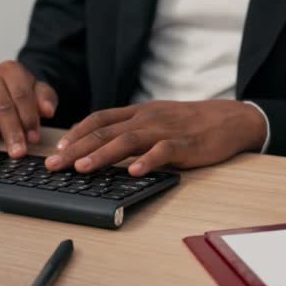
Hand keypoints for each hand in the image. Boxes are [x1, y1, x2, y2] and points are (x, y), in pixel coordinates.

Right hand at [0, 60, 57, 157]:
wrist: (7, 89)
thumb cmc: (24, 94)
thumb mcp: (40, 93)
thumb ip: (45, 99)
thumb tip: (48, 111)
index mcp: (12, 70)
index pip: (22, 95)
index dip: (29, 118)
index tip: (35, 139)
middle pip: (0, 102)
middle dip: (10, 129)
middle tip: (17, 151)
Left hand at [44, 100, 266, 174]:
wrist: (231, 119)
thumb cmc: (189, 123)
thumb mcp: (156, 120)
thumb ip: (131, 129)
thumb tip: (100, 145)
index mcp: (138, 113)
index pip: (99, 120)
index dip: (76, 133)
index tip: (57, 149)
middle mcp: (146, 118)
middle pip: (105, 132)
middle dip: (76, 149)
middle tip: (54, 165)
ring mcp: (164, 130)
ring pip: (127, 140)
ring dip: (102, 155)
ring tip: (82, 168)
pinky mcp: (185, 143)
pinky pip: (163, 151)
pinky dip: (147, 161)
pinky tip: (133, 172)